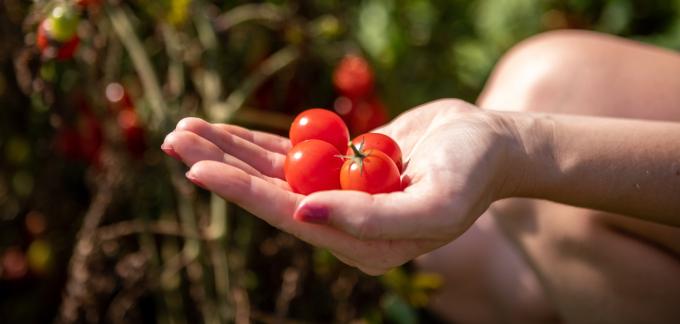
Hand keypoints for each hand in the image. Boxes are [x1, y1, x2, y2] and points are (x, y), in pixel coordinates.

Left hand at [161, 99, 520, 274]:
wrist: (490, 147)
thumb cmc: (471, 175)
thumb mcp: (435, 203)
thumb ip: (374, 220)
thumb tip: (304, 214)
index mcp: (359, 244)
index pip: (289, 217)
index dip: (242, 193)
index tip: (198, 169)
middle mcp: (340, 222)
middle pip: (267, 193)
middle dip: (221, 165)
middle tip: (174, 139)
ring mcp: (335, 193)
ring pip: (270, 171)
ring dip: (227, 148)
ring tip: (182, 128)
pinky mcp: (335, 167)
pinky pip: (287, 153)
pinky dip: (253, 140)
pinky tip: (219, 128)